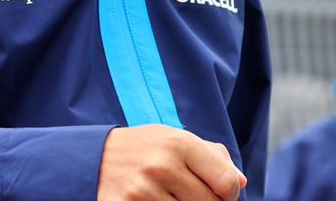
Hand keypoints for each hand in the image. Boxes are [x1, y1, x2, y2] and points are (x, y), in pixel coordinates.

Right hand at [97, 124, 245, 200]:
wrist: (94, 156)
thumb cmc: (144, 148)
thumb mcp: (176, 139)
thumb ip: (212, 156)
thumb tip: (240, 183)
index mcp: (179, 144)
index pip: (225, 182)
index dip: (230, 194)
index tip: (222, 194)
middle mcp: (161, 166)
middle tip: (194, 197)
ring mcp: (142, 191)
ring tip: (173, 197)